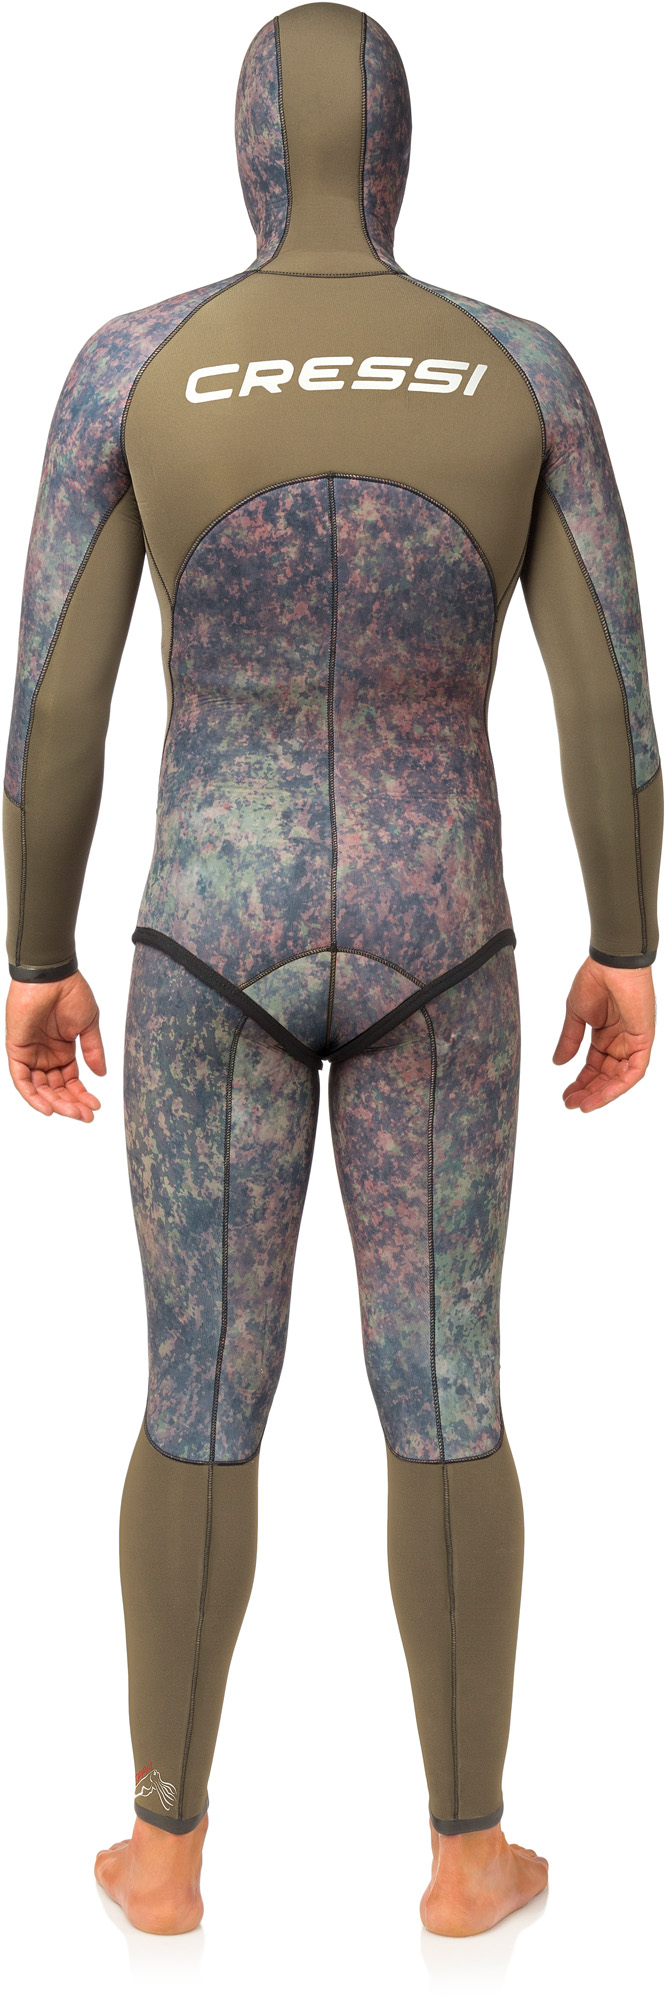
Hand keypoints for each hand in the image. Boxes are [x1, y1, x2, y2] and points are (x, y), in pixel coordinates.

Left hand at [5, 970, 105, 1121]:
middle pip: (56, 1088)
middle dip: (71, 1104)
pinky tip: (48, 1107)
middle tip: (86, 1115)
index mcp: (63, 1050)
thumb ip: (93, 1051)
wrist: (52, 976)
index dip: (82, 1095)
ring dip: (55, 1103)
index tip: (95, 1106)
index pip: (70, 1080)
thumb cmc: (71, 992)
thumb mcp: (88, 1025)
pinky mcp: (16, 1050)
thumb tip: (101, 1074)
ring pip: (40, 1088)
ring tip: (72, 1113)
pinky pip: (21, 1079)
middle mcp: (46, 1055)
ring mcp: (31, 1053)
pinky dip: (32, 1095)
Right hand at [552, 957, 655, 1111]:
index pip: (595, 1066)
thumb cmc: (595, 980)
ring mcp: (633, 1041)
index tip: (566, 1095)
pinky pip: (634, 1071)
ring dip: (602, 1093)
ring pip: (620, 1077)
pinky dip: (619, 1085)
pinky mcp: (644, 1040)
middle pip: (607, 1075)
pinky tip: (601, 1095)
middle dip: (589, 1091)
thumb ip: (569, 1040)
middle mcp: (621, 1041)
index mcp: (606, 1034)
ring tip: (583, 1104)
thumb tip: (557, 1063)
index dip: (581, 1082)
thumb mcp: (576, 1015)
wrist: (611, 963)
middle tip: (571, 1103)